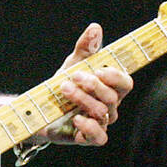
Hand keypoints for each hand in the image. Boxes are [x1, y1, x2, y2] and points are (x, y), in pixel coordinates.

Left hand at [45, 23, 132, 145]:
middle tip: (72, 76)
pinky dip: (89, 127)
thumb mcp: (72, 64)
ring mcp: (100, 123)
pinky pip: (99, 137)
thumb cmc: (64, 85)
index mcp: (111, 88)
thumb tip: (95, 28)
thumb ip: (85, 48)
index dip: (116, 77)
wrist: (41, 110)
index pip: (125, 83)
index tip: (99, 70)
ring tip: (64, 89)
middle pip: (112, 97)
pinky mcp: (88, 138)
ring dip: (83, 99)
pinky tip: (76, 118)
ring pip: (102, 113)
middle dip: (92, 85)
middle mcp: (110, 107)